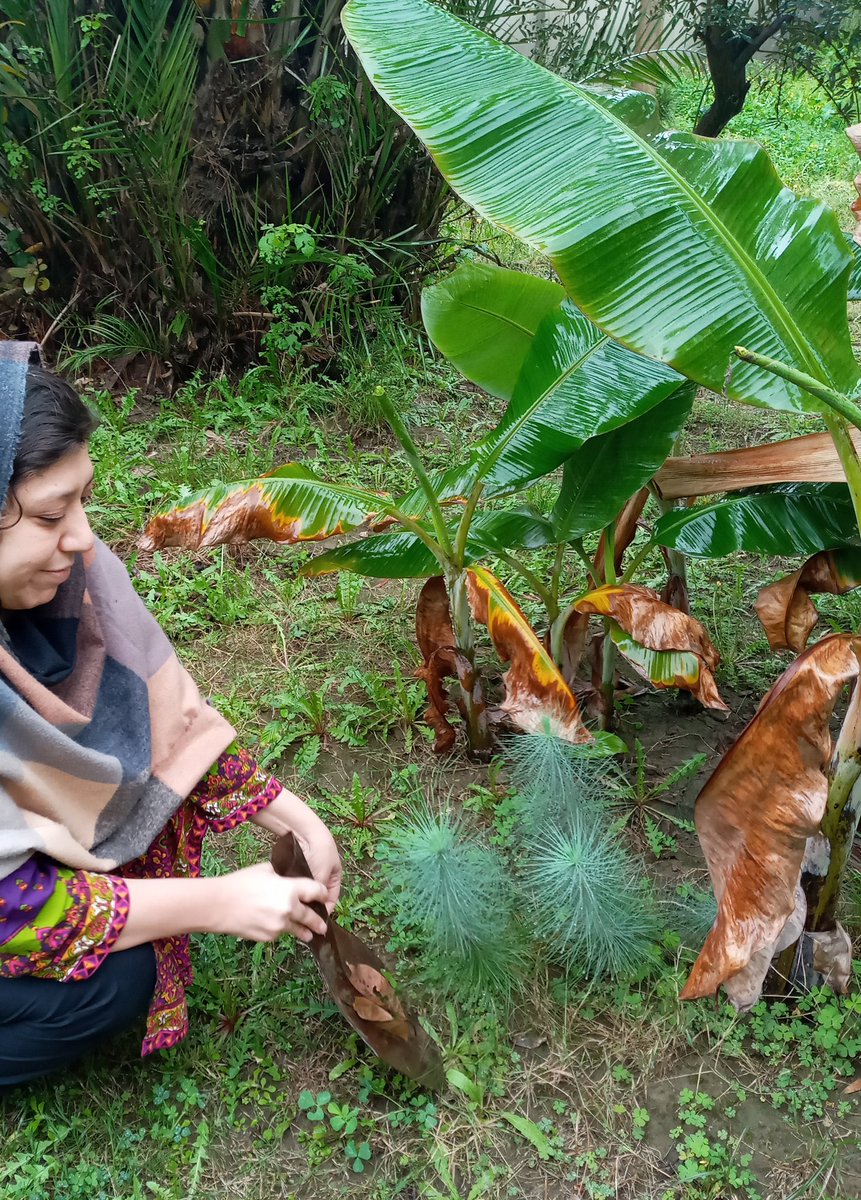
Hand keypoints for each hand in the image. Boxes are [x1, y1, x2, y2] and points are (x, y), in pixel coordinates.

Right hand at [212, 863, 328, 942]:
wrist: (218, 906)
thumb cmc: (240, 883)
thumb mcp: (265, 870)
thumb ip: (283, 874)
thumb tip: (291, 877)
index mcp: (290, 888)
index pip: (317, 892)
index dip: (322, 894)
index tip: (324, 897)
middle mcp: (289, 908)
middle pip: (312, 916)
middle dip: (319, 921)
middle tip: (323, 924)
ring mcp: (279, 925)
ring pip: (298, 929)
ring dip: (305, 931)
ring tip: (310, 934)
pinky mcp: (269, 937)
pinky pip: (281, 934)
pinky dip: (282, 931)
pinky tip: (279, 927)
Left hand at [296, 818, 341, 912]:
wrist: (306, 831)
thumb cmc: (320, 853)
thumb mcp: (322, 875)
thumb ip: (318, 893)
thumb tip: (312, 910)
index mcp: (335, 876)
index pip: (331, 899)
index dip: (324, 910)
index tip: (315, 920)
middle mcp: (324, 874)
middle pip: (318, 896)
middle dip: (311, 904)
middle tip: (302, 915)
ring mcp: (311, 870)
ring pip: (307, 890)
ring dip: (302, 896)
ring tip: (293, 905)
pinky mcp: (299, 866)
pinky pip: (297, 881)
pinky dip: (294, 887)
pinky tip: (288, 893)